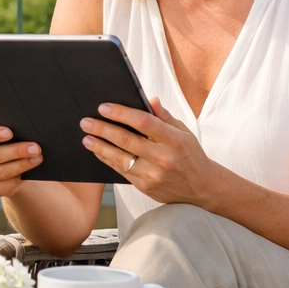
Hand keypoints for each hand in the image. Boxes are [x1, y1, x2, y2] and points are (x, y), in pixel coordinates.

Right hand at [0, 117, 41, 197]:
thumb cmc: (9, 138)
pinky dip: (19, 176)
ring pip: (0, 171)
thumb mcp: (4, 127)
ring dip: (21, 164)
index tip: (9, 132)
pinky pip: (4, 185)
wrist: (12, 161)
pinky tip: (31, 169)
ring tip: (38, 156)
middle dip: (15, 151)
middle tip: (35, 146)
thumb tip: (7, 104)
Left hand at [80, 98, 222, 204]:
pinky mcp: (145, 186)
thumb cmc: (191, 155)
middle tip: (86, 121)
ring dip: (99, 146)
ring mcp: (153, 174)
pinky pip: (121, 171)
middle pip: (126, 140)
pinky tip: (98, 151)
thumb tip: (150, 99)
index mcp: (173, 139)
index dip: (121, 113)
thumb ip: (164, 116)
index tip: (103, 107)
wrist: (202, 188)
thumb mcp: (183, 132)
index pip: (143, 122)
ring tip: (86, 137)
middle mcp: (163, 157)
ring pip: (120, 158)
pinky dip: (107, 160)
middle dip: (102, 129)